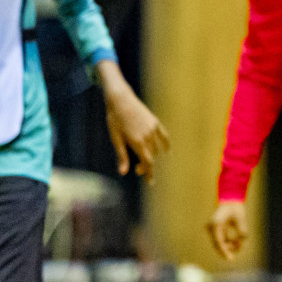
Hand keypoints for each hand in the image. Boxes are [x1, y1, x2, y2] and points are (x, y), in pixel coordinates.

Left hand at [98, 63, 169, 179]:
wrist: (121, 99)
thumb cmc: (114, 119)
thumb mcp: (115, 138)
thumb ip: (122, 156)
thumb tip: (124, 172)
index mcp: (137, 142)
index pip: (147, 162)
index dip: (149, 174)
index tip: (150, 182)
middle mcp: (147, 136)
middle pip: (152, 156)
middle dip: (146, 165)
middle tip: (137, 169)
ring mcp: (153, 128)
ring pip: (157, 148)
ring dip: (153, 156)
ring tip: (146, 159)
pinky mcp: (155, 122)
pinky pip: (164, 136)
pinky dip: (166, 145)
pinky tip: (167, 151)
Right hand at [206, 201, 248, 260]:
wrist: (230, 200)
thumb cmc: (236, 208)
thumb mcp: (241, 219)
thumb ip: (242, 231)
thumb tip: (241, 245)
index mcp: (216, 224)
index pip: (219, 242)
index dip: (224, 252)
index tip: (230, 259)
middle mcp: (211, 227)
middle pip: (217, 244)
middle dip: (227, 250)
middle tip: (236, 253)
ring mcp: (212, 228)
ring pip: (219, 243)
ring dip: (228, 245)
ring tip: (239, 243)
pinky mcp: (214, 229)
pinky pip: (220, 239)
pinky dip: (228, 241)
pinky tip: (236, 240)